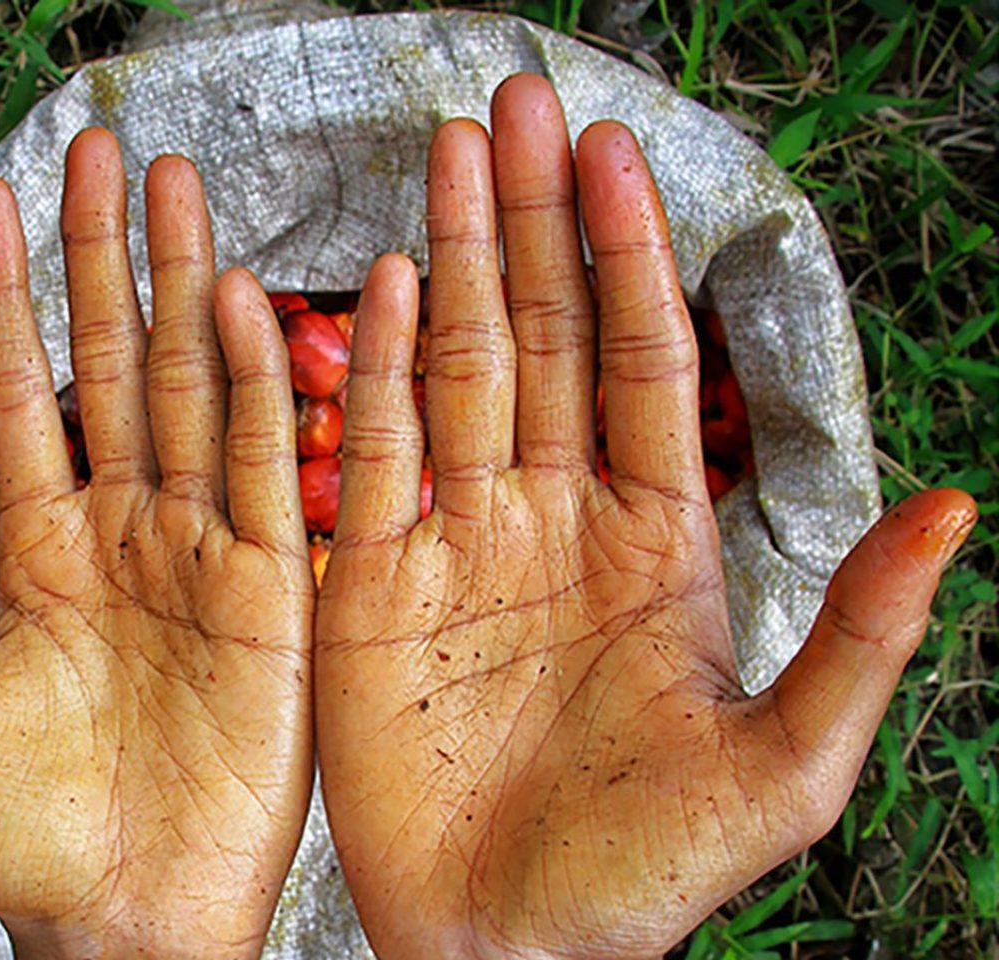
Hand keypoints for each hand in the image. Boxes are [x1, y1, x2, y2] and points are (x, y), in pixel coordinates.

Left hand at [0, 130, 312, 957]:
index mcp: (44, 553)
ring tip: (173, 189)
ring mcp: (203, 551)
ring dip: (181, 289)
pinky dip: (253, 388)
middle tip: (102, 154)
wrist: (125, 916)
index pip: (23, 396)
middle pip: (116, 366)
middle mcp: (128, 531)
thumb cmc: (21, 837)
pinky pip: (264, 470)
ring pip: (193, 392)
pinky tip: (235, 308)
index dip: (3, 298)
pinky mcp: (271, 587)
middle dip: (103, 259)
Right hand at [314, 74, 975, 958]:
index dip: (627, 257)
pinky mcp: (375, 584)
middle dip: (532, 219)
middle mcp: (553, 519)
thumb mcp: (783, 766)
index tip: (614, 155)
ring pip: (458, 371)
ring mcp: (460, 543)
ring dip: (454, 262)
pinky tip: (386, 292)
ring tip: (451, 155)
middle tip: (519, 108)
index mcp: (654, 544)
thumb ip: (858, 630)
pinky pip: (377, 458)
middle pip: (540, 338)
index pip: (639, 366)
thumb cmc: (643, 874)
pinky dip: (378, 374)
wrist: (506, 950)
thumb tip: (962, 505)